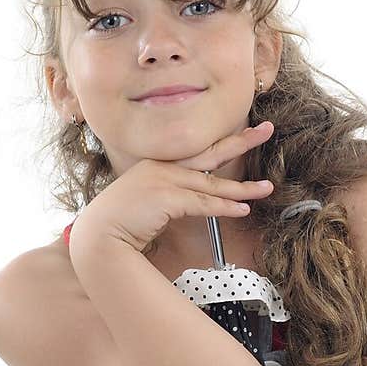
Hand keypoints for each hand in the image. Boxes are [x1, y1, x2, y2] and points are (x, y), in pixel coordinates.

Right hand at [67, 120, 274, 259]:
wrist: (99, 235)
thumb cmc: (119, 223)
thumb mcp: (146, 202)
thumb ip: (169, 197)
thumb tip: (193, 202)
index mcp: (158, 165)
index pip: (198, 153)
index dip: (224, 144)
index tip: (246, 133)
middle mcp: (163, 167)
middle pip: (211, 153)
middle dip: (242, 141)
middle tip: (267, 130)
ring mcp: (164, 181)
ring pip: (213, 184)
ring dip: (243, 188)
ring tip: (266, 188)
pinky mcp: (167, 198)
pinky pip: (204, 203)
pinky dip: (225, 207)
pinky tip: (243, 210)